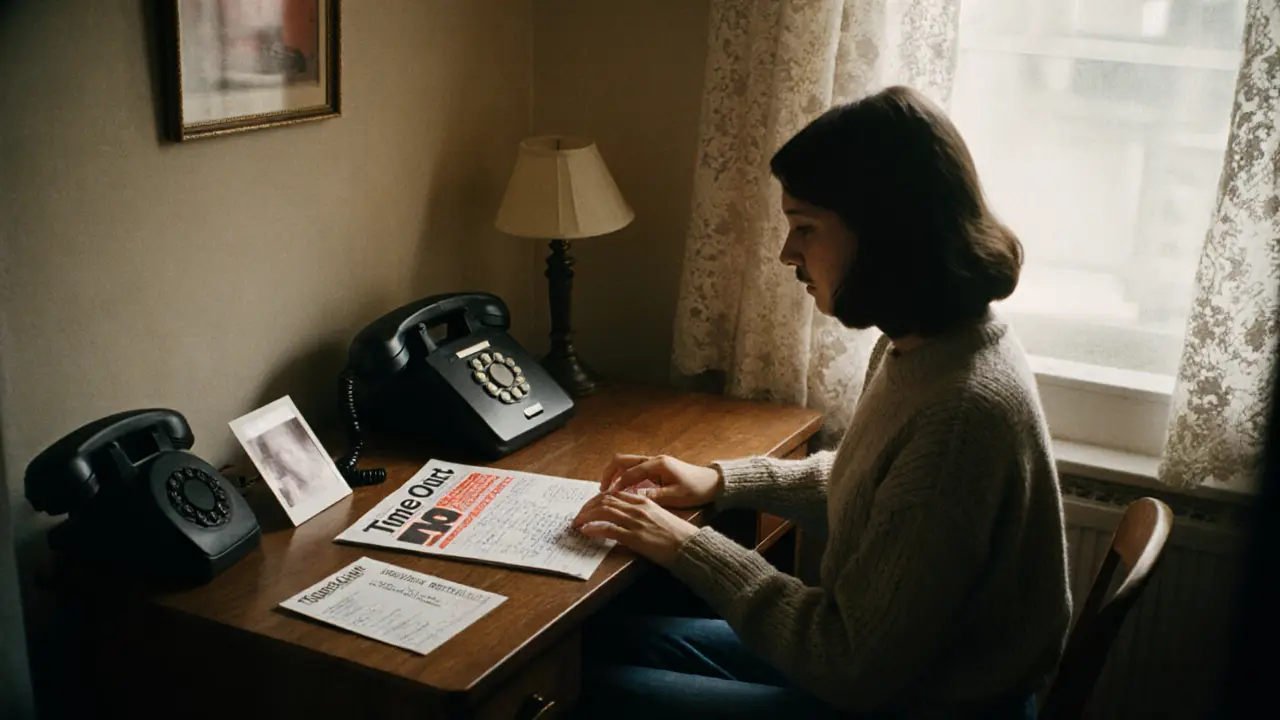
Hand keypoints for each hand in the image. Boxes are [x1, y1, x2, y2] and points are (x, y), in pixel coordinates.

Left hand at [573, 491, 699, 565]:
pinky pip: (608, 530)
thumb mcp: (658, 516)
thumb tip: (625, 516)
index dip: (598, 499)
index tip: (589, 506)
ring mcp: (635, 522)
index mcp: (644, 501)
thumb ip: (642, 512)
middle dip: (588, 506)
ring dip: (586, 515)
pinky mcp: (634, 537)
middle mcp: (638, 508)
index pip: (614, 494)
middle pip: (605, 500)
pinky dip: (593, 528)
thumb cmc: (676, 534)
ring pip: (603, 511)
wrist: (688, 545)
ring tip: (577, 521)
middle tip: (578, 514)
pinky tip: (585, 530)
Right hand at [600, 454, 722, 507]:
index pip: (629, 473)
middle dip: (609, 474)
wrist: (713, 483)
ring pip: (626, 463)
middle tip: (601, 491)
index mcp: (657, 464)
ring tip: (608, 491)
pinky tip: (622, 491)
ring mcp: (654, 462)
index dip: (616, 485)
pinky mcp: (656, 468)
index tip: (606, 497)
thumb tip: (632, 499)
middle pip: (622, 461)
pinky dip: (624, 477)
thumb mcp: (675, 496)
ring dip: (615, 475)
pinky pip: (634, 469)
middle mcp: (653, 460)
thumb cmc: (697, 489)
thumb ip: (653, 496)